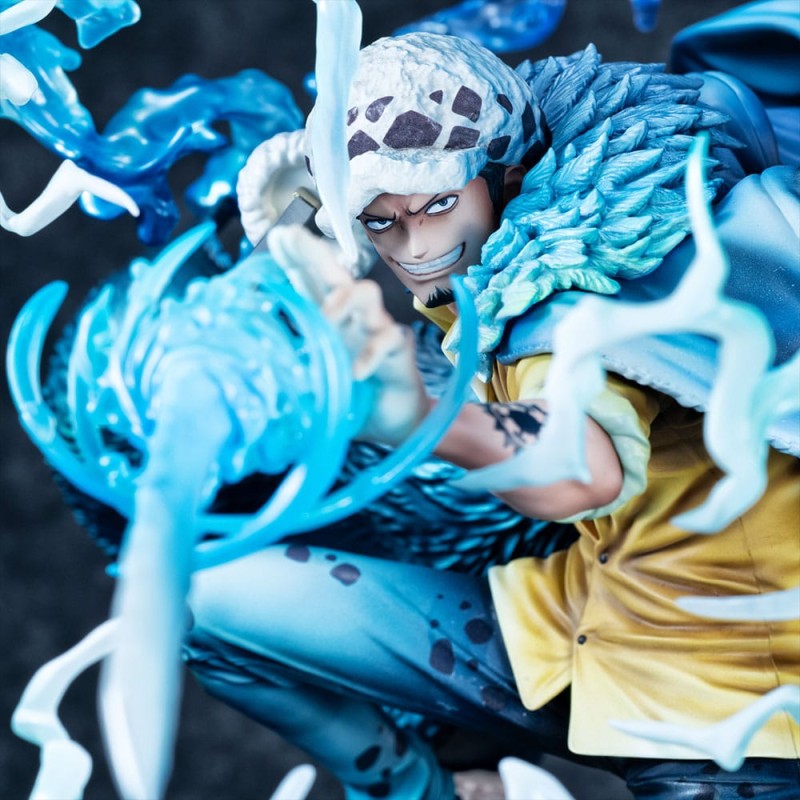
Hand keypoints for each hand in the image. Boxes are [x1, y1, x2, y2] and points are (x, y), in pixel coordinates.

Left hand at [267, 225, 428, 444]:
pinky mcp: (398, 350)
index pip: (309, 281)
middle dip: (313, 253)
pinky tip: (356, 371)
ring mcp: (376, 329)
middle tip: (292, 236)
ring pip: (366, 294)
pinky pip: (389, 339)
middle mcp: (351, 317)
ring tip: (326, 317)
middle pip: (334, 274)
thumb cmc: (353, 395)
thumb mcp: (316, 374)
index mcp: (329, 320)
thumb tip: (249, 360)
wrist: (393, 421)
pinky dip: (372, 353)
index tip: (277, 237)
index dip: (294, 258)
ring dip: (344, 299)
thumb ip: (292, 362)